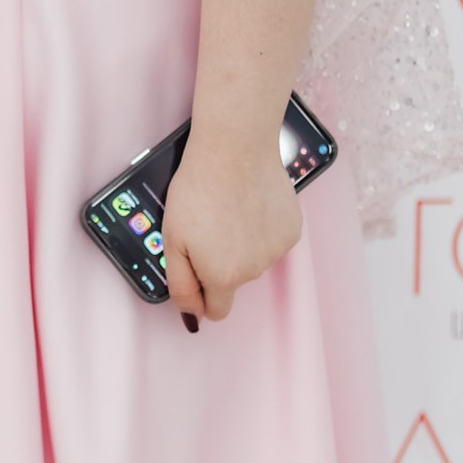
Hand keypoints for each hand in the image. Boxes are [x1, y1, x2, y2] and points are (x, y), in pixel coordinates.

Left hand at [162, 127, 302, 325]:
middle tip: (208, 226)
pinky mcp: (291, 231)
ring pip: (254, 260)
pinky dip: (261, 228)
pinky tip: (250, 204)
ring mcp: (276, 251)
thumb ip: (180, 283)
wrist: (234, 149)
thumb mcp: (171, 239)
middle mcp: (253, 271)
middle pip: (233, 281)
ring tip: (228, 209)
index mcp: (222, 277)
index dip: (202, 295)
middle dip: (220, 263)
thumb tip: (191, 314)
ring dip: (241, 244)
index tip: (197, 272)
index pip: (216, 310)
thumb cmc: (198, 189)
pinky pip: (272, 241)